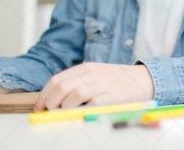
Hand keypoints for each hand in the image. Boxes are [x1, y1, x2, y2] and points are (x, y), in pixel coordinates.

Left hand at [34, 62, 154, 110]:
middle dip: (50, 103)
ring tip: (64, 114)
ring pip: (73, 95)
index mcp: (86, 68)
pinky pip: (91, 104)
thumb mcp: (96, 75)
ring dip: (63, 108)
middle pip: (61, 87)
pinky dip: (81, 111)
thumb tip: (54, 99)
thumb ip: (78, 82)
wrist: (143, 79)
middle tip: (50, 113)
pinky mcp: (111, 96)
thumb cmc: (117, 80)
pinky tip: (80, 114)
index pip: (56, 80)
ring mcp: (102, 84)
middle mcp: (92, 74)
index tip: (40, 107)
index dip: (44, 95)